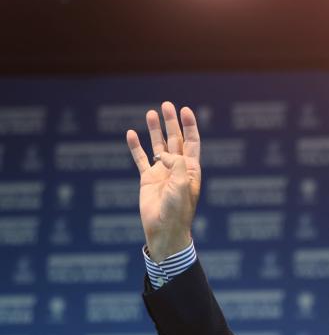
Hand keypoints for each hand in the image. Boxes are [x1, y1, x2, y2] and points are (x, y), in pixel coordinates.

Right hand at [126, 102, 201, 262]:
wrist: (164, 230)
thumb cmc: (178, 210)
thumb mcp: (182, 185)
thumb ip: (176, 164)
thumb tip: (163, 153)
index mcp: (191, 169)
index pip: (191, 142)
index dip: (189, 125)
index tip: (185, 110)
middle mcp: (177, 168)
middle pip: (175, 139)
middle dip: (171, 122)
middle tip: (166, 105)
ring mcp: (162, 172)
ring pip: (157, 145)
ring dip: (155, 130)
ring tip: (151, 112)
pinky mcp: (147, 179)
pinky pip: (141, 158)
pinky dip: (136, 146)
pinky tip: (131, 133)